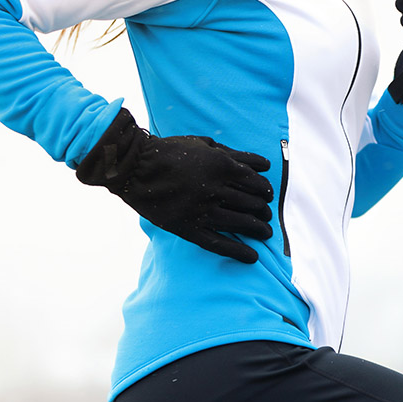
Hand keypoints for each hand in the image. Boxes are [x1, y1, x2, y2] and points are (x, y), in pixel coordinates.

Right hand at [76, 109, 272, 262]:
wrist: (135, 167)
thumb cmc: (171, 151)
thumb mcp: (205, 144)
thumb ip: (236, 154)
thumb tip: (265, 165)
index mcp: (221, 166)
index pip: (256, 183)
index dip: (266, 190)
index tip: (267, 195)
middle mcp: (215, 189)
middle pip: (252, 204)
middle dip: (264, 211)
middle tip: (267, 214)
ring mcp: (201, 211)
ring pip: (241, 223)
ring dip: (259, 229)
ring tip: (265, 233)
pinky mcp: (188, 228)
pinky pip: (219, 244)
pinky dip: (238, 252)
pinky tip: (252, 257)